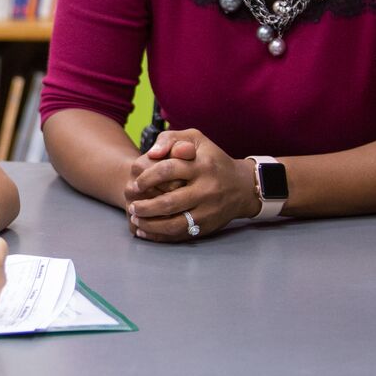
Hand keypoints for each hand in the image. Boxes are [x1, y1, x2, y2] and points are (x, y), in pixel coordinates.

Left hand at [126, 129, 259, 241]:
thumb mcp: (196, 139)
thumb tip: (152, 153)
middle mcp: (206, 189)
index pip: (167, 170)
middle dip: (145, 206)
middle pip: (169, 202)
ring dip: (150, 224)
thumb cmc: (211, 159)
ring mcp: (208, 210)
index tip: (136, 184)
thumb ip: (170, 139)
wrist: (242, 186)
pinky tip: (145, 232)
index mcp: (201, 166)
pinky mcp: (208, 226)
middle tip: (132, 206)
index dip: (147, 178)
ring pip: (174, 223)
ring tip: (135, 220)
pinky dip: (160, 236)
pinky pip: (180, 235)